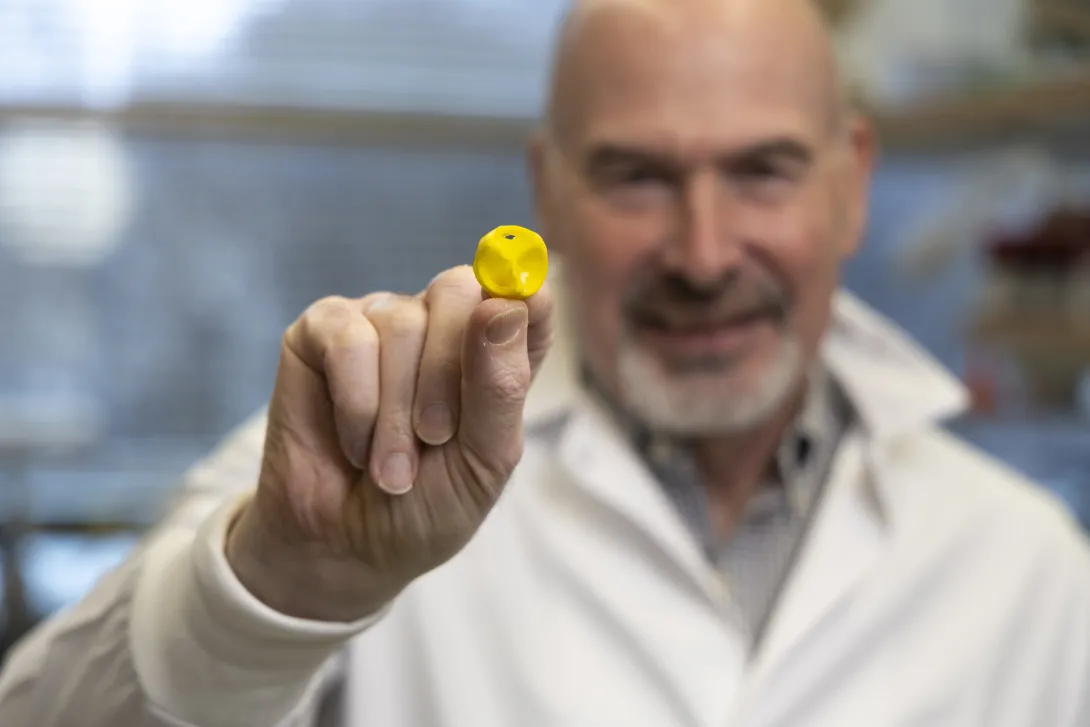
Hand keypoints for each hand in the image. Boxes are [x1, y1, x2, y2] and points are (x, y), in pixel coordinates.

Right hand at [225, 265, 553, 620]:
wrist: (346, 548)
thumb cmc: (427, 506)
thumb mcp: (483, 460)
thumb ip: (501, 384)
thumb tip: (503, 304)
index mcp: (495, 352)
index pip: (527, 293)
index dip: (524, 292)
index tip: (515, 313)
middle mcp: (441, 325)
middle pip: (458, 289)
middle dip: (445, 373)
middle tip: (434, 438)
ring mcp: (381, 322)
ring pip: (401, 322)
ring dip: (395, 411)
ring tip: (390, 467)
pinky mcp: (323, 332)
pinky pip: (347, 338)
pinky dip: (355, 403)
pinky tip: (353, 444)